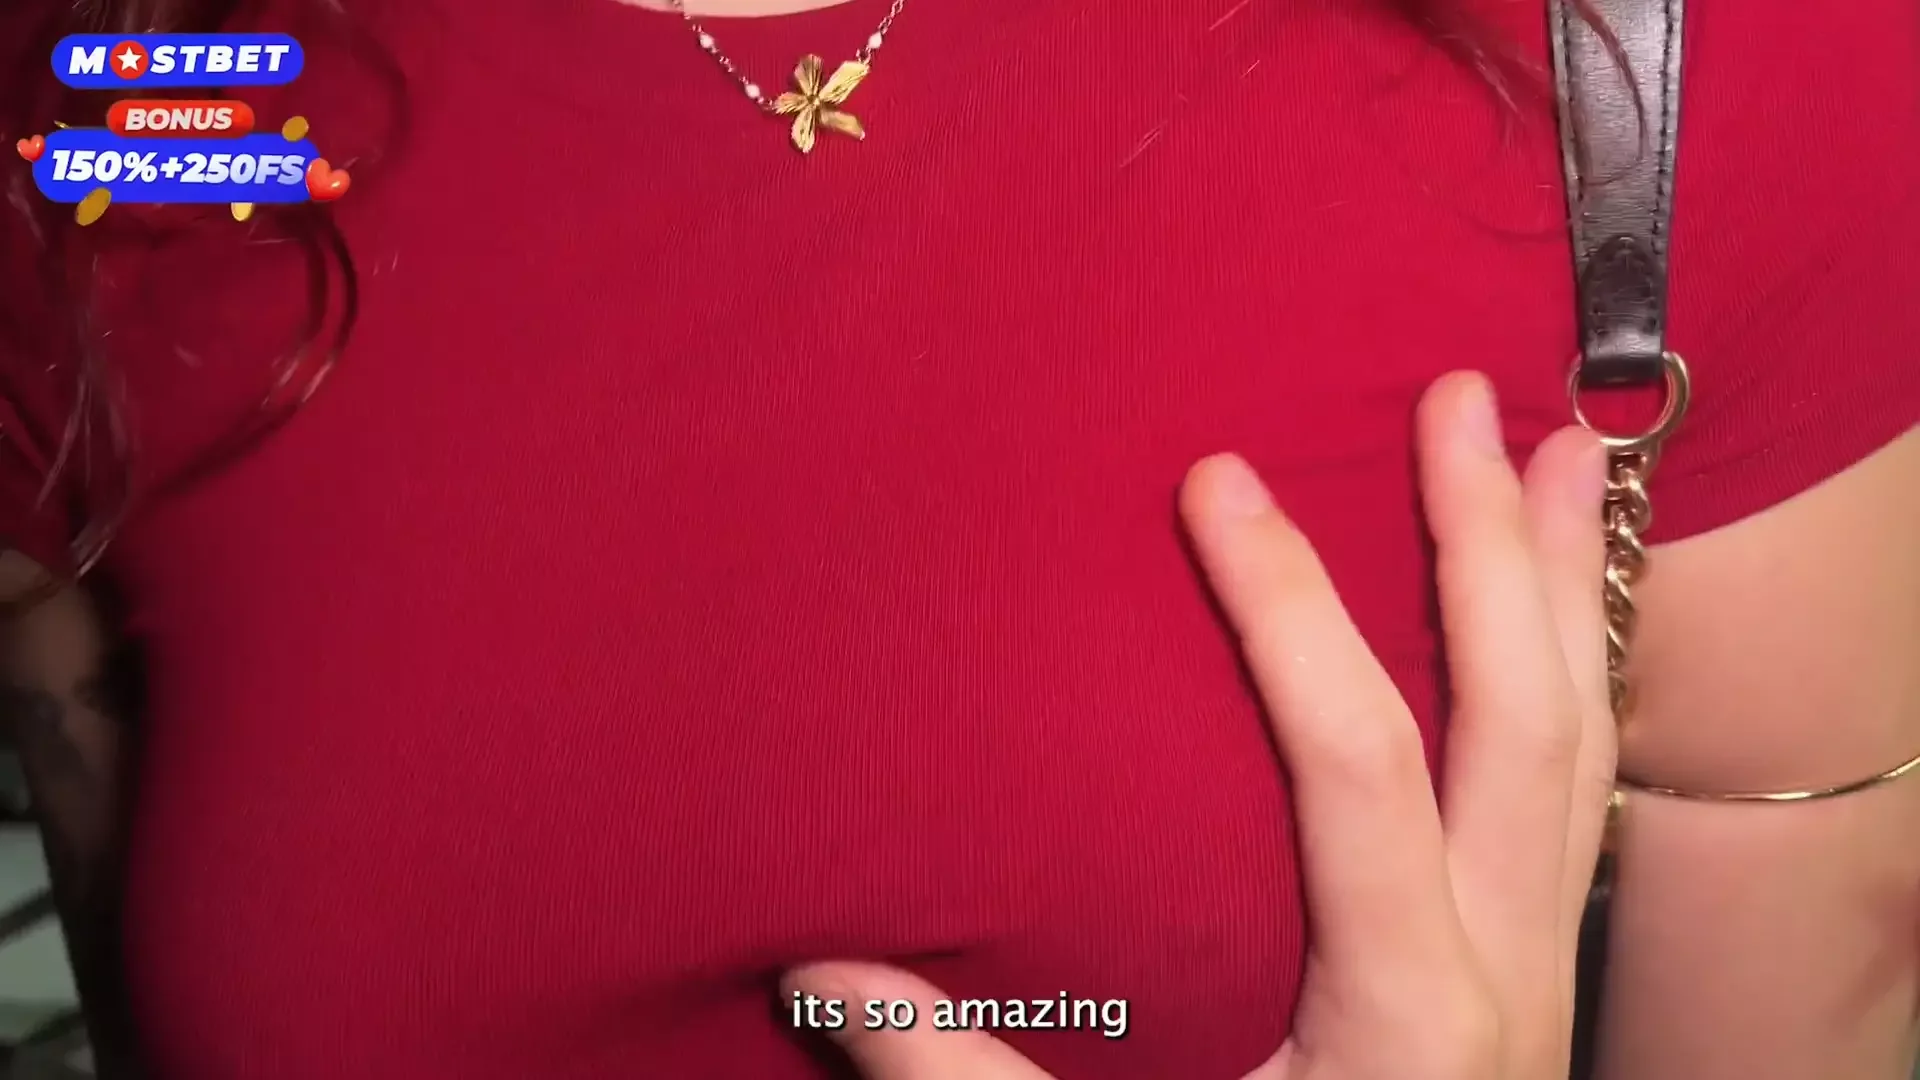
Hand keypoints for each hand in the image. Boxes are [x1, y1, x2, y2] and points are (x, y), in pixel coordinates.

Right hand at [785, 372, 1613, 1079]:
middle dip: (1488, 547)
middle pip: (1525, 719)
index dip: (1288, 609)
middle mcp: (1508, 964)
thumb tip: (820, 982)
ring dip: (1566, 589)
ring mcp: (1545, 963)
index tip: (1216, 479)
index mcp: (1407, 1004)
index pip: (1352, 757)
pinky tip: (1552, 615)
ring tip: (1557, 448)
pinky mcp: (1540, 967)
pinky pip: (1579, 793)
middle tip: (1453, 396)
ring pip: (1583, 744)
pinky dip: (1572, 676)